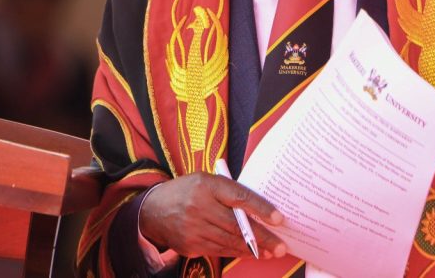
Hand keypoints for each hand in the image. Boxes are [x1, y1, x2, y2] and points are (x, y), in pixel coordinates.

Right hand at [139, 173, 286, 258]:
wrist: (153, 210)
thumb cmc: (187, 191)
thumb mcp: (206, 180)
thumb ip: (229, 191)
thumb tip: (258, 207)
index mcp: (206, 185)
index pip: (239, 197)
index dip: (260, 208)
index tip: (278, 218)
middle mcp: (199, 206)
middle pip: (237, 225)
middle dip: (263, 237)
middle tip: (281, 246)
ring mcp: (193, 228)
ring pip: (229, 241)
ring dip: (253, 249)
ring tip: (272, 252)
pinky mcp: (190, 245)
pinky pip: (219, 250)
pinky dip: (237, 252)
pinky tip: (251, 253)